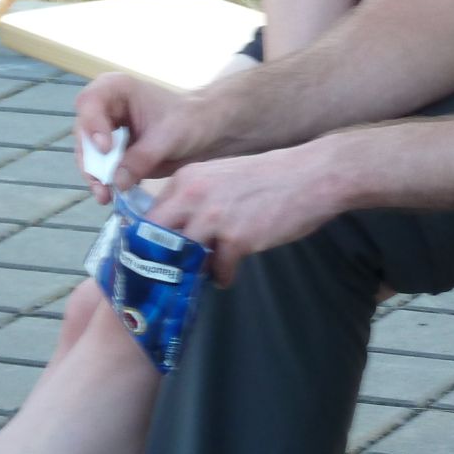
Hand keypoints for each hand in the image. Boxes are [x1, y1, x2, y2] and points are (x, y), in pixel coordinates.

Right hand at [73, 73, 219, 199]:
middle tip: (100, 184)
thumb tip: (116, 183)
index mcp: (116, 89)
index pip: (90, 103)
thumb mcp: (167, 138)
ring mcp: (107, 130)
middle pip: (83, 131)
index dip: (92, 126)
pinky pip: (101, 166)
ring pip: (88, 152)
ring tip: (104, 196)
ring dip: (94, 175)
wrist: (206, 131)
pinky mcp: (113, 151)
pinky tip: (110, 196)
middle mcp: (105, 107)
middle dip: (90, 160)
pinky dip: (104, 181)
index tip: (106, 150)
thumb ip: (141, 158)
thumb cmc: (189, 121)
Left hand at [146, 140, 344, 285]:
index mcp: (184, 181)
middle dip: (158, 259)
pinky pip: (217, 270)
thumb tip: (174, 229)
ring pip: (183, 257)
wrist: (308, 177)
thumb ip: (193, 200)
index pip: (148, 214)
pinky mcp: (237, 239)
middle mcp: (191, 197)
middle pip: (156, 237)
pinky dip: (221, 276)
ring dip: (190, 270)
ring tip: (198, 273)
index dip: (146, 238)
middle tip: (164, 273)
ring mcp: (213, 218)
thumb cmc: (264, 179)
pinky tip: (227, 273)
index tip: (146, 255)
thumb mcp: (217, 179)